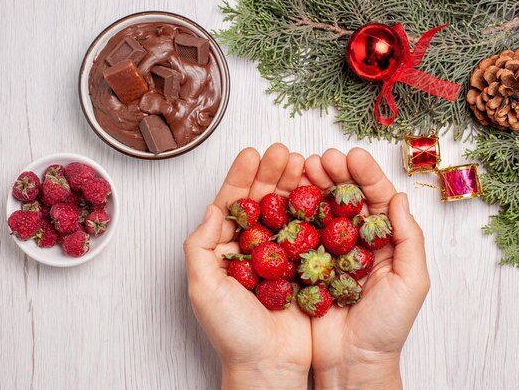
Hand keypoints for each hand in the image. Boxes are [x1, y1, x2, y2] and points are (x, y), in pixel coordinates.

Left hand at [184, 143, 310, 389]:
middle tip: (282, 152)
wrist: (269, 365)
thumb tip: (212, 209)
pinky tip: (318, 192)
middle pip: (260, 202)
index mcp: (224, 250)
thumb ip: (200, 247)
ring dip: (292, 186)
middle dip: (270, 174)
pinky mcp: (302, 267)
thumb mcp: (203, 289)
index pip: (231, 204)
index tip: (252, 155)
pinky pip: (308, 232)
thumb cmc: (233, 334)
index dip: (240, 178)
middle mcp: (252, 249)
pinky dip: (313, 210)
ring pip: (285, 212)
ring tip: (302, 163)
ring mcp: (279, 256)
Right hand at [304, 148, 429, 389]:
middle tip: (321, 159)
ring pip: (323, 209)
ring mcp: (332, 252)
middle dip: (336, 174)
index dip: (365, 175)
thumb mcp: (411, 282)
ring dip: (314, 187)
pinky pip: (302, 233)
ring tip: (302, 168)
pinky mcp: (309, 264)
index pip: (377, 199)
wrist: (353, 362)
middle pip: (348, 198)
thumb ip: (408, 239)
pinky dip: (295, 212)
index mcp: (385, 241)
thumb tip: (400, 198)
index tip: (351, 156)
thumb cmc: (387, 327)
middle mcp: (358, 241)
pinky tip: (288, 196)